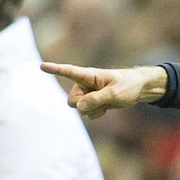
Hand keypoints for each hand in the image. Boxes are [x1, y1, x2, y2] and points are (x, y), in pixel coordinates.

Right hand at [40, 62, 167, 119]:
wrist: (138, 89)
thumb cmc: (128, 86)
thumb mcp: (114, 93)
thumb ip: (96, 100)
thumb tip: (79, 106)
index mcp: (89, 75)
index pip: (69, 72)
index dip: (55, 69)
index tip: (41, 66)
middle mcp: (84, 84)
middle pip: (72, 101)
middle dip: (83, 105)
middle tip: (100, 101)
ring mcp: (88, 94)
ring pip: (79, 109)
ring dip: (93, 110)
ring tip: (107, 103)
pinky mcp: (92, 102)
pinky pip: (87, 113)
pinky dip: (96, 113)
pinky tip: (106, 107)